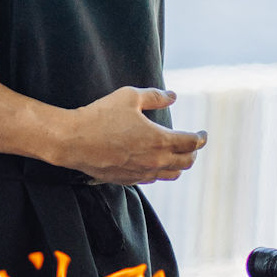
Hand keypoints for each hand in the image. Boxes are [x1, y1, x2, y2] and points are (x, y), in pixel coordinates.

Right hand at [53, 88, 206, 184]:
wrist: (73, 141)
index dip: (201, 138)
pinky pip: (152, 179)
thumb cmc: (101, 116)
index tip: (203, 133)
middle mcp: (154, 161)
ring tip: (178, 156)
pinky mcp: (127, 180)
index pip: (191, 143)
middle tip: (193, 144)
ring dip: (178, 166)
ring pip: (170, 175)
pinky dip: (159, 172)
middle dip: (193, 153)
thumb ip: (155, 96)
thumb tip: (173, 97)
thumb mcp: (130, 97)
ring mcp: (141, 173)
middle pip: (185, 163)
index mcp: (160, 140)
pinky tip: (155, 163)